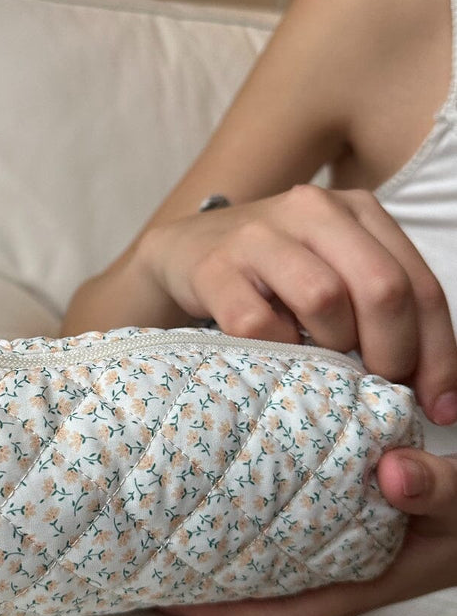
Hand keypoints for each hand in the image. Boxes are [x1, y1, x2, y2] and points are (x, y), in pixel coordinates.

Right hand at [137, 184, 456, 425]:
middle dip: (393, 354)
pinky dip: (277, 352)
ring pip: (324, 299)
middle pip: (382, 288)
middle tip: (381, 389)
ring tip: (324, 366)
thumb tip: (435, 390)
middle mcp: (313, 209)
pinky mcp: (214, 267)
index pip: (419, 285)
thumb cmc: (274, 275)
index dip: (438, 353)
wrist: (184, 251)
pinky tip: (276, 356)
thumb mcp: (335, 271)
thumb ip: (381, 309)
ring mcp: (259, 234)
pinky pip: (259, 324)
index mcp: (358, 210)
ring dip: (333, 349)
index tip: (438, 405)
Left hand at [155, 447, 456, 615]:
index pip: (274, 614)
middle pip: (256, 591)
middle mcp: (342, 567)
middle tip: (140, 556)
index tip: (160, 603)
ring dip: (224, 546)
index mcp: (361, 579)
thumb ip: (438, 490)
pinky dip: (255, 512)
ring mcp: (342, 543)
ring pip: (268, 558)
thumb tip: (391, 471)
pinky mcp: (349, 516)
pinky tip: (232, 483)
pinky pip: (290, 523)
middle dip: (202, 583)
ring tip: (168, 518)